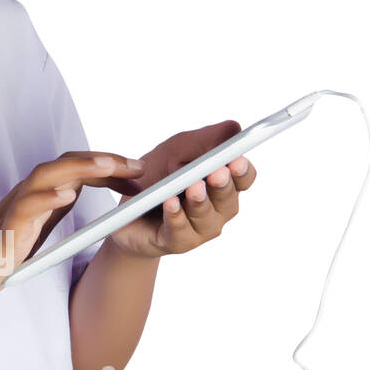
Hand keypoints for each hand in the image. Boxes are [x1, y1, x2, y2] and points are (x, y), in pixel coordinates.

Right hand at [0, 150, 144, 317]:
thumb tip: (76, 191)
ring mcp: (14, 209)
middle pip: (66, 163)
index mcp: (38, 195)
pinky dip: (46, 199)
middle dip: (103, 160)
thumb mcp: (35, 227)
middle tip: (137, 165)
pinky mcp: (5, 231)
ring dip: (79, 168)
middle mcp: (27, 194)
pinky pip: (25, 208)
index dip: (107, 166)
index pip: (76, 169)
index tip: (138, 171)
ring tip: (108, 167)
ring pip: (46, 176)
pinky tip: (67, 197)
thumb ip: (54, 208)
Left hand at [104, 119, 256, 259]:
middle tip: (217, 172)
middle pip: (228, 199)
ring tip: (193, 188)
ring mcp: (199, 228)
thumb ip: (203, 141)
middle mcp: (217, 209)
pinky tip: (171, 203)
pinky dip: (175, 216)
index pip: (243, 178)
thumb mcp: (175, 151)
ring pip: (207, 218)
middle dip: (223, 185)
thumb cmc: (157, 178)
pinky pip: (180, 231)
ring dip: (200, 202)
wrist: (126, 210)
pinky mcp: (178, 242)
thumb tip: (233, 127)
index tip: (237, 160)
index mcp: (222, 183)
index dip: (242, 170)